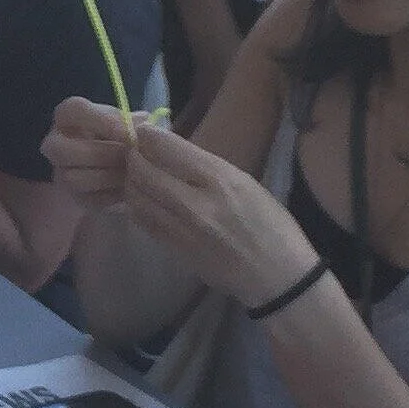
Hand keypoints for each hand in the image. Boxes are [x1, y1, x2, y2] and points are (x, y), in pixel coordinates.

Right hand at [44, 96, 142, 210]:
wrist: (122, 163)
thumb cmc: (120, 135)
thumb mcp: (126, 122)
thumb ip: (131, 122)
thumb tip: (141, 124)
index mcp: (67, 116)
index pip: (73, 110)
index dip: (101, 121)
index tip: (127, 132)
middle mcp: (55, 143)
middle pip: (61, 149)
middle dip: (100, 153)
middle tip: (127, 155)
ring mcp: (60, 172)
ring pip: (74, 178)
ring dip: (108, 176)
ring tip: (131, 172)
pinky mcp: (74, 196)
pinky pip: (88, 199)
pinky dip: (112, 194)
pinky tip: (128, 186)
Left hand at [83, 116, 318, 308]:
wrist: (277, 275)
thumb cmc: (270, 223)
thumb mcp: (244, 182)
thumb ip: (205, 166)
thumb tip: (171, 151)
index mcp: (218, 178)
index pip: (165, 147)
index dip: (147, 135)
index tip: (144, 132)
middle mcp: (194, 201)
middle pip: (142, 171)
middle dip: (133, 158)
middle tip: (135, 154)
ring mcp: (181, 228)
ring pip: (136, 197)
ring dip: (130, 182)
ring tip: (137, 177)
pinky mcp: (174, 250)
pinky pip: (142, 222)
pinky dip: (136, 206)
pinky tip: (143, 201)